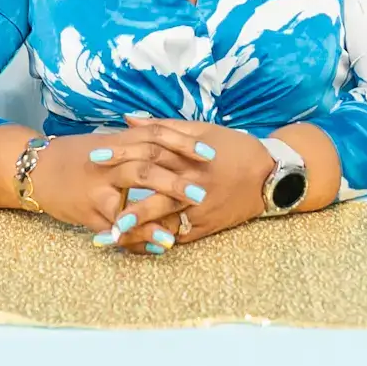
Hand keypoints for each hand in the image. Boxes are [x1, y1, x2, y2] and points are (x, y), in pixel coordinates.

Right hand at [23, 131, 206, 235]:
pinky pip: (115, 227)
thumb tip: (173, 134)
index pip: (156, 136)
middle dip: (176, 180)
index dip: (184, 143)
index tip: (210, 151)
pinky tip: (157, 245)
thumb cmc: (77, 155)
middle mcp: (109, 163)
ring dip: (156, 215)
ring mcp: (97, 188)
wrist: (36, 169)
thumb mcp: (108, 141)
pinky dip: (137, 237)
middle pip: (147, 167)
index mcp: (118, 142)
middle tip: (203, 191)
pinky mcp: (88, 212)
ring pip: (130, 200)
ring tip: (179, 229)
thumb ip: (138, 138)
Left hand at [100, 118, 271, 252]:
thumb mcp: (203, 129)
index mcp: (190, 154)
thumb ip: (164, 126)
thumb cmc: (235, 148)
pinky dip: (157, 240)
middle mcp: (194, 182)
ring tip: (112, 234)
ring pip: (165, 218)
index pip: (151, 151)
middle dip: (124, 194)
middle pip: (154, 187)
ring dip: (138, 227)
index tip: (95, 157)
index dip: (122, 153)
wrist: (271, 177)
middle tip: (95, 200)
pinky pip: (179, 235)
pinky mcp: (207, 226)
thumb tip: (129, 119)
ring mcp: (201, 207)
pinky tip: (136, 246)